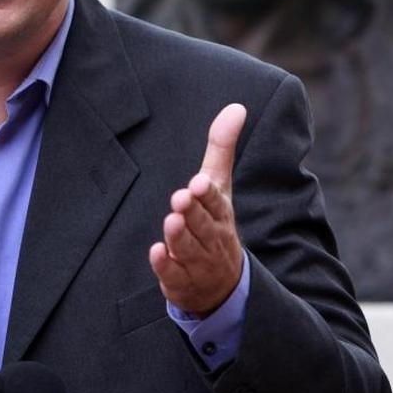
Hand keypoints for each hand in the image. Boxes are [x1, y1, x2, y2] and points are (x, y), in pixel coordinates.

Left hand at [150, 103, 246, 316]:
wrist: (223, 284)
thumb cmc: (215, 223)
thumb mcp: (220, 186)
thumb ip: (221, 147)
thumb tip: (236, 107)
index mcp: (221, 215)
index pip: (217, 203)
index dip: (208, 195)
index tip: (199, 182)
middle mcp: (212, 239)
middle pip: (203, 225)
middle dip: (193, 212)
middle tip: (181, 197)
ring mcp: (197, 262)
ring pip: (189, 249)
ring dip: (179, 236)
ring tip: (170, 220)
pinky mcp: (181, 280)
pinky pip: (174, 274)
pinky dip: (166, 265)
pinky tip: (156, 253)